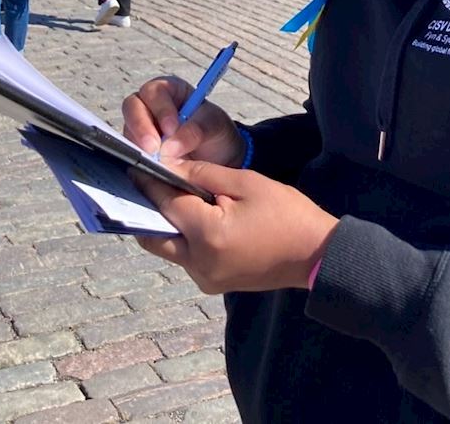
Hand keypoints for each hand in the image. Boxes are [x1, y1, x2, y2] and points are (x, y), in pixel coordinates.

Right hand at [123, 75, 244, 165]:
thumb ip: (196, 131)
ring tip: (155, 163)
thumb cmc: (215, 132)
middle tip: (154, 149)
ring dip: (138, 146)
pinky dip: (138, 161)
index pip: (155, 92)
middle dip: (141, 127)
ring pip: (128, 131)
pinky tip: (151, 171)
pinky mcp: (138, 150)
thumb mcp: (214, 126)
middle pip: (133, 107)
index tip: (171, 128)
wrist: (219, 158)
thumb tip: (169, 147)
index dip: (160, 108)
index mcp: (170, 90)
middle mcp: (150, 106)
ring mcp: (141, 128)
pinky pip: (131, 153)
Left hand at [131, 160, 336, 293]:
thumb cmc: (287, 213)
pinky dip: (181, 237)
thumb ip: (204, 175)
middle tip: (142, 184)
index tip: (133, 166)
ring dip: (163, 224)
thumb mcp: (247, 183)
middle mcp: (199, 262)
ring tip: (165, 196)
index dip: (148, 182)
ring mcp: (204, 278)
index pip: (166, 204)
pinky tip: (190, 217)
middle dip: (145, 208)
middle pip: (153, 235)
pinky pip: (184, 258)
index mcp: (208, 235)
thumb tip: (171, 167)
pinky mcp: (212, 283)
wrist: (315, 254)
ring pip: (167, 248)